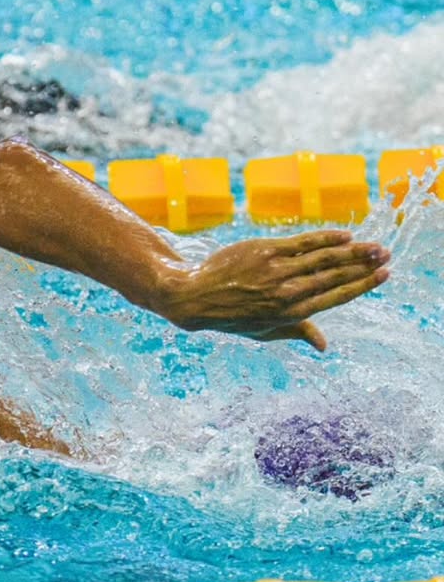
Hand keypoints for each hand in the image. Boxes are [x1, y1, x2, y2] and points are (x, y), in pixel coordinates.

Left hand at [158, 230, 389, 350]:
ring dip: (353, 250)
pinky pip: (302, 243)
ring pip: (323, 258)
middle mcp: (287, 293)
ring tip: (373, 245)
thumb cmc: (232, 316)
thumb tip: (324, 346)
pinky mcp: (265, 251)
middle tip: (386, 256)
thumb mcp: (264, 331)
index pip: (336, 297)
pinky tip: (344, 235)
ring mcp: (276, 271)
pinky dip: (325, 238)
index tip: (384, 275)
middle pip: (335, 276)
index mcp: (291, 313)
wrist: (195, 297)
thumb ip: (297, 332)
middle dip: (365, 265)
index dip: (362, 285)